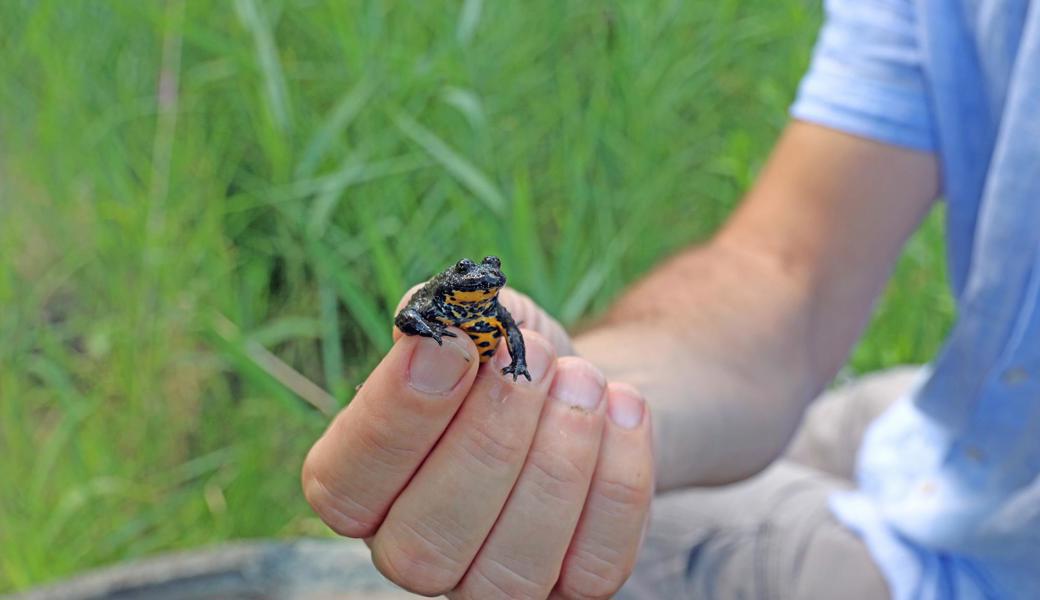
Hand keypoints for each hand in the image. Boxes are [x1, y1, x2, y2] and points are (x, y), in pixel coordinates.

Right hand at [302, 288, 653, 598]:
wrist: (579, 384)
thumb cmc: (507, 354)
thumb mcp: (474, 320)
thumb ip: (445, 316)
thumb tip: (432, 326)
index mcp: (358, 486)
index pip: (344, 485)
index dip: (397, 418)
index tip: (455, 345)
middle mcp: (409, 550)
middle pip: (423, 545)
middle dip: (489, 441)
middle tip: (533, 358)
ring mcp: (489, 582)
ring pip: (510, 574)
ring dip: (558, 463)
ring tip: (584, 377)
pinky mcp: (569, 591)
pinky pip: (595, 568)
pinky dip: (620, 481)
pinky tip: (621, 408)